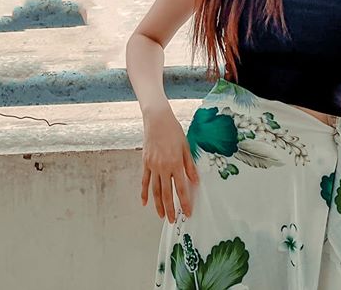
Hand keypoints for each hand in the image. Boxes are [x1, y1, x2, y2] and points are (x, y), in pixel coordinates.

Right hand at [141, 103, 199, 222]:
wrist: (157, 120)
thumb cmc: (173, 131)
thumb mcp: (186, 147)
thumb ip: (190, 166)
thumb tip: (195, 181)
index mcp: (176, 163)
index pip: (181, 188)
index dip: (185, 202)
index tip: (187, 212)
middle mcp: (163, 167)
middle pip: (167, 193)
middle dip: (170, 208)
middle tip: (173, 220)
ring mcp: (153, 166)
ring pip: (155, 190)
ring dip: (158, 204)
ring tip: (161, 216)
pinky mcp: (145, 163)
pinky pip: (145, 181)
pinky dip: (144, 193)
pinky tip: (145, 202)